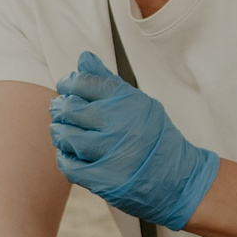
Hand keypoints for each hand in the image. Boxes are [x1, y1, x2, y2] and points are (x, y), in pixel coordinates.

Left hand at [49, 52, 219, 228]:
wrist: (177, 178)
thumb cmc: (154, 137)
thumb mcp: (138, 103)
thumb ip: (107, 82)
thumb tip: (83, 58)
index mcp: (126, 101)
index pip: (85, 82)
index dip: (69, 83)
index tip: (66, 88)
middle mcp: (118, 123)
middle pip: (70, 109)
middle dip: (59, 109)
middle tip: (59, 111)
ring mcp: (110, 152)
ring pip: (66, 137)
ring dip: (58, 133)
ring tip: (61, 132)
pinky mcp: (103, 178)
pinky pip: (69, 165)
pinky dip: (64, 158)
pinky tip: (69, 153)